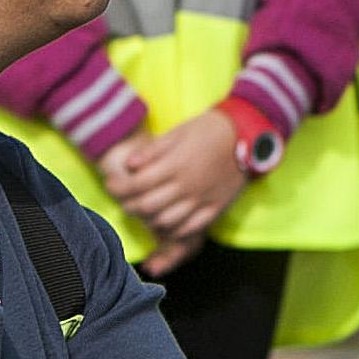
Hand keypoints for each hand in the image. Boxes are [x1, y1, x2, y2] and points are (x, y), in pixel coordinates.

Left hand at [107, 110, 248, 258]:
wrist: (247, 134)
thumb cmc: (209, 129)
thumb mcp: (178, 132)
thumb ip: (152, 151)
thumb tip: (129, 165)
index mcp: (175, 165)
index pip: (136, 185)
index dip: (118, 188)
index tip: (111, 186)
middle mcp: (187, 185)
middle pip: (147, 207)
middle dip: (129, 206)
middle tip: (124, 201)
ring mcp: (202, 199)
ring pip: (166, 221)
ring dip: (149, 219)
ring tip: (144, 210)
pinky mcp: (216, 207)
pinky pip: (190, 227)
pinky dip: (174, 228)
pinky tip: (167, 221)